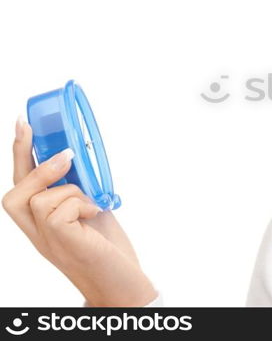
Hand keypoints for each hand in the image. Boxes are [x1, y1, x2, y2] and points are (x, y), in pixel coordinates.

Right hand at [2, 117, 157, 305]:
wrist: (121, 285)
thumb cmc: (107, 250)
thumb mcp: (91, 210)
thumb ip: (80, 188)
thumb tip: (81, 157)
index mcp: (41, 222)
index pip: (21, 184)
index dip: (20, 153)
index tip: (23, 123)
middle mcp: (37, 233)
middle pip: (14, 192)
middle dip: (34, 165)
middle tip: (65, 154)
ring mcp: (46, 239)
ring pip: (39, 197)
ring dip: (71, 190)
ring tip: (91, 203)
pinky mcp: (61, 241)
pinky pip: (58, 208)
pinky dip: (80, 203)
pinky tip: (94, 213)